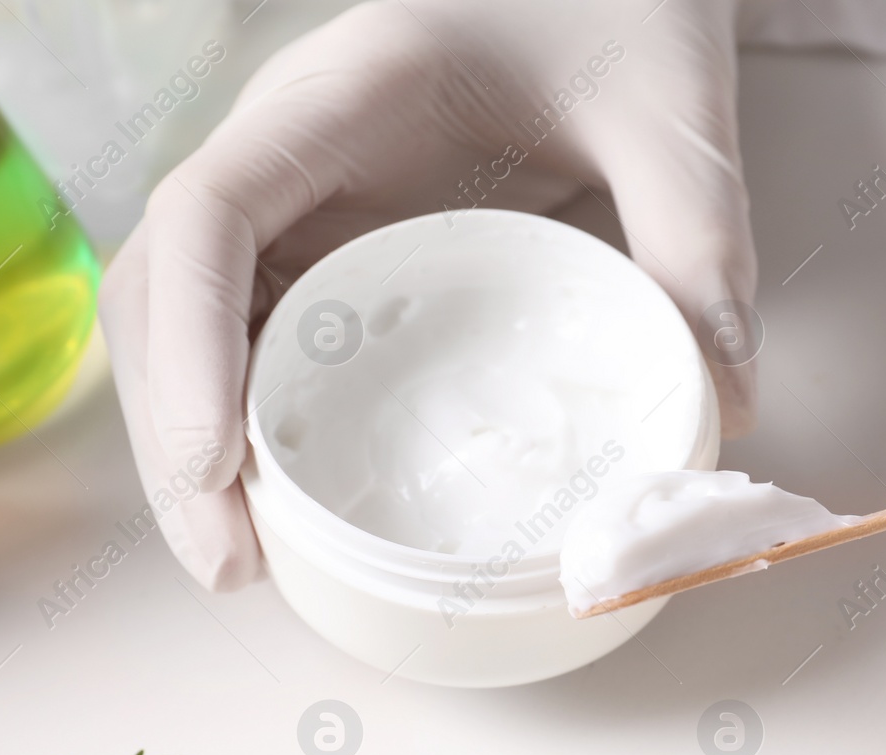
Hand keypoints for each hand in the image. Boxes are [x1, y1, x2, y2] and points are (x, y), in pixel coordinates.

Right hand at [100, 0, 756, 589]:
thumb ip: (698, 237)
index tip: (216, 466)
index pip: (208, 214)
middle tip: (236, 568)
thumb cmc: (611, 3)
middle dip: (173, 431)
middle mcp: (287, 153)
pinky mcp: (328, 242)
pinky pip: (255, 334)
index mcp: (340, 98)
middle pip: (165, 291)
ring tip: (247, 564)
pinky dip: (249, 424)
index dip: (190, 344)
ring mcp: (298, 199)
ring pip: (190, 322)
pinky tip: (287, 506)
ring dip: (193, 445)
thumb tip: (719, 404)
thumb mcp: (667, 106)